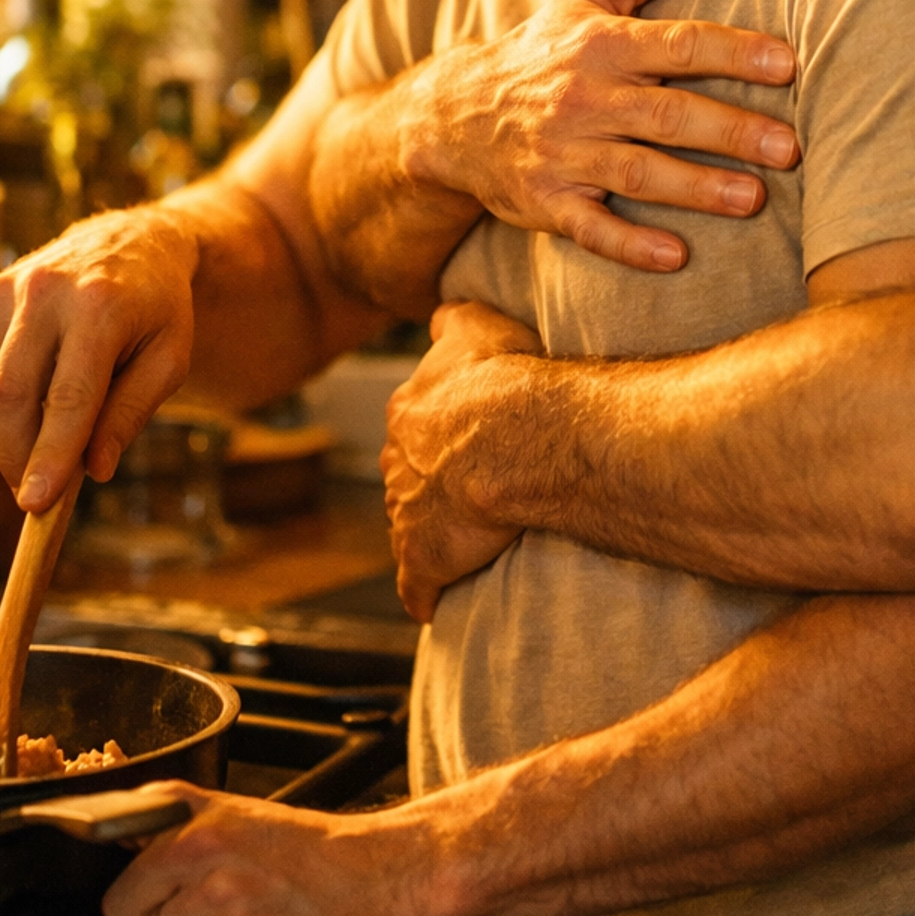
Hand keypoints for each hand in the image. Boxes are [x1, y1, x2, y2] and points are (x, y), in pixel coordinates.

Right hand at [0, 208, 195, 509]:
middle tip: (34, 490)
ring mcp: (5, 289)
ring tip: (28, 455)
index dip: (49, 455)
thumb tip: (93, 470)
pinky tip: (14, 418)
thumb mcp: (170, 359)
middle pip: (10, 396)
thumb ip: (131, 413)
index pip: (68, 396)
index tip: (36, 504)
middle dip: (17, 456)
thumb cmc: (157, 309)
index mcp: (101, 306)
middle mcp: (46, 291)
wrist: (133, 241)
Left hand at [100, 783, 441, 915]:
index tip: (144, 890)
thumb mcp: (250, 818)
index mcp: (202, 814)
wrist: (394, 877)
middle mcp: (205, 849)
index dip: (134, 879)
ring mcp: (224, 896)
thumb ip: (188, 830)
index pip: (113, 842)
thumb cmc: (329, 856)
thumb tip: (127, 858)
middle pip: (123, 909)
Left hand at [382, 302, 540, 620]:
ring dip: (432, 531)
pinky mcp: (424, 558)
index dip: (440, 435)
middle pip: (407, 476)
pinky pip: (417, 585)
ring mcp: (407, 513)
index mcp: (408, 411)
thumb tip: (440, 314)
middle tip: (467, 488)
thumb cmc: (506, 380)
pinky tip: (434, 602)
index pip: (414, 427)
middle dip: (430, 483)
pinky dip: (424, 592)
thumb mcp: (477, 324)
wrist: (517, 438)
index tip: (465, 442)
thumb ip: (453, 319)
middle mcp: (397, 462)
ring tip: (466, 537)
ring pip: (410, 525)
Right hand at [409, 0, 797, 271]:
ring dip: (697, 188)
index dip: (733, 53)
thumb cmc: (544, 50)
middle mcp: (585, 99)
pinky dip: (631, 245)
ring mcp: (564, 155)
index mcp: (603, 46)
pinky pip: (592, 229)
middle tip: (790, 148)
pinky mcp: (548, 203)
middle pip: (668, 115)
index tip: (787, 63)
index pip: (678, 45)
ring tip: (754, 199)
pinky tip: (677, 256)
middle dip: (731, 131)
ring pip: (637, 173)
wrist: (455, 115)